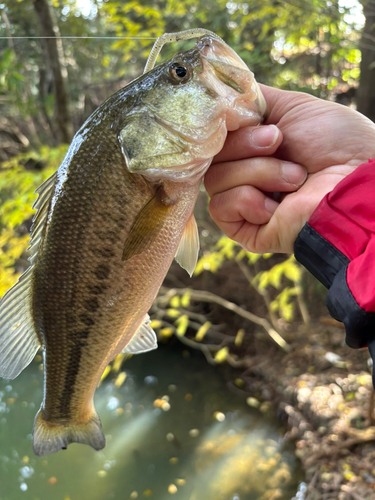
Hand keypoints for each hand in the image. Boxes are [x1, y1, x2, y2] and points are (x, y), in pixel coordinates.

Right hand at [205, 85, 374, 252]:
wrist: (356, 179)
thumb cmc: (336, 143)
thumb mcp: (292, 106)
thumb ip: (251, 102)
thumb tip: (217, 99)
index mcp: (253, 148)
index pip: (215, 136)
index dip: (226, 125)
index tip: (253, 119)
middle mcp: (245, 174)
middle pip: (210, 156)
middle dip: (246, 144)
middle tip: (279, 142)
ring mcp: (244, 204)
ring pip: (215, 180)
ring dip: (258, 172)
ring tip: (294, 177)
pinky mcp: (245, 230)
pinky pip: (220, 207)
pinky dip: (248, 200)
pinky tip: (277, 205)